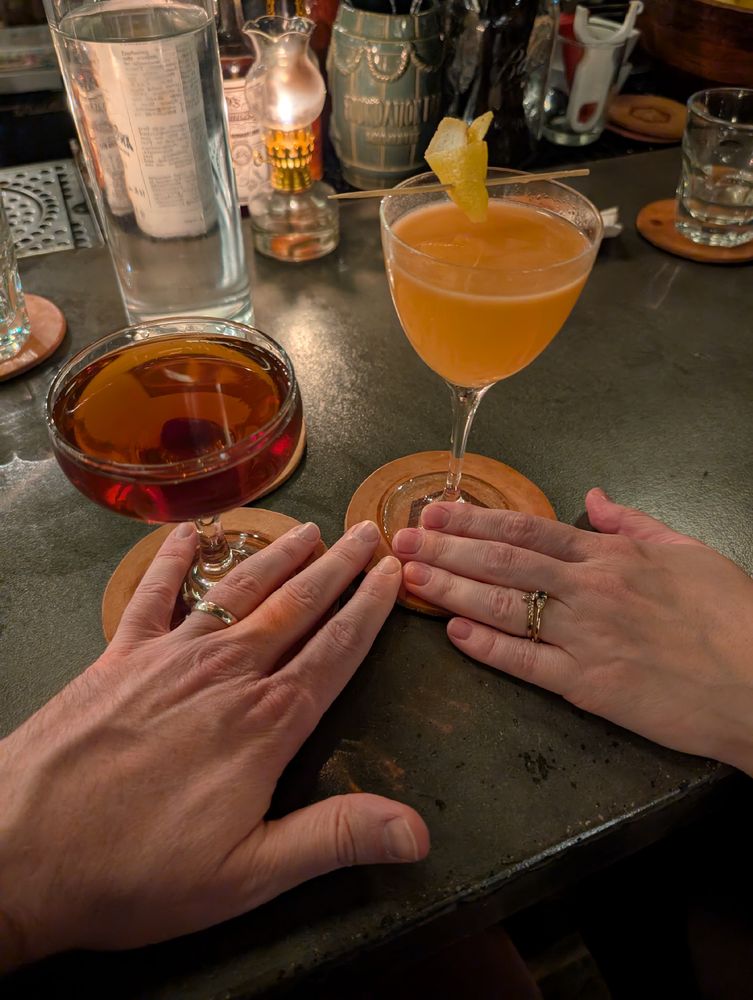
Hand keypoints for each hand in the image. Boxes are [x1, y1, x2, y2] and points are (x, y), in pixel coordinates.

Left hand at [0, 520, 427, 969]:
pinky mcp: (120, 656)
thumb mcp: (248, 876)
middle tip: (367, 533)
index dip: (369, 608)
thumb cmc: (136, 873)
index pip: (335, 651)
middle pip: (296, 607)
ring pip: (239, 591)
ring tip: (309, 529)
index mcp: (266, 723)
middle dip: (337, 567)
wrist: (18, 852)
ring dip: (278, 555)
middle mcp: (226, 674)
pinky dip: (172, 559)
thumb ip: (334, 838)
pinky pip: (153, 594)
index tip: (393, 573)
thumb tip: (420, 831)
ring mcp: (170, 657)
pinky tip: (188, 533)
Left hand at [392, 490, 752, 774]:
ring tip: (413, 577)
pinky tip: (454, 633)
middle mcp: (590, 590)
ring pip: (503, 608)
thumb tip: (592, 497)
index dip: (475, 519)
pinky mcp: (588, 687)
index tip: (437, 511)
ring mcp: (586, 639)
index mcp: (611, 556)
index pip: (527, 530)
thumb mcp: (688, 553)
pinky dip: (487, 648)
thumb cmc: (731, 615)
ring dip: (452, 590)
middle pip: (503, 563)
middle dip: (447, 548)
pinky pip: (526, 664)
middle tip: (403, 539)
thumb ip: (634, 522)